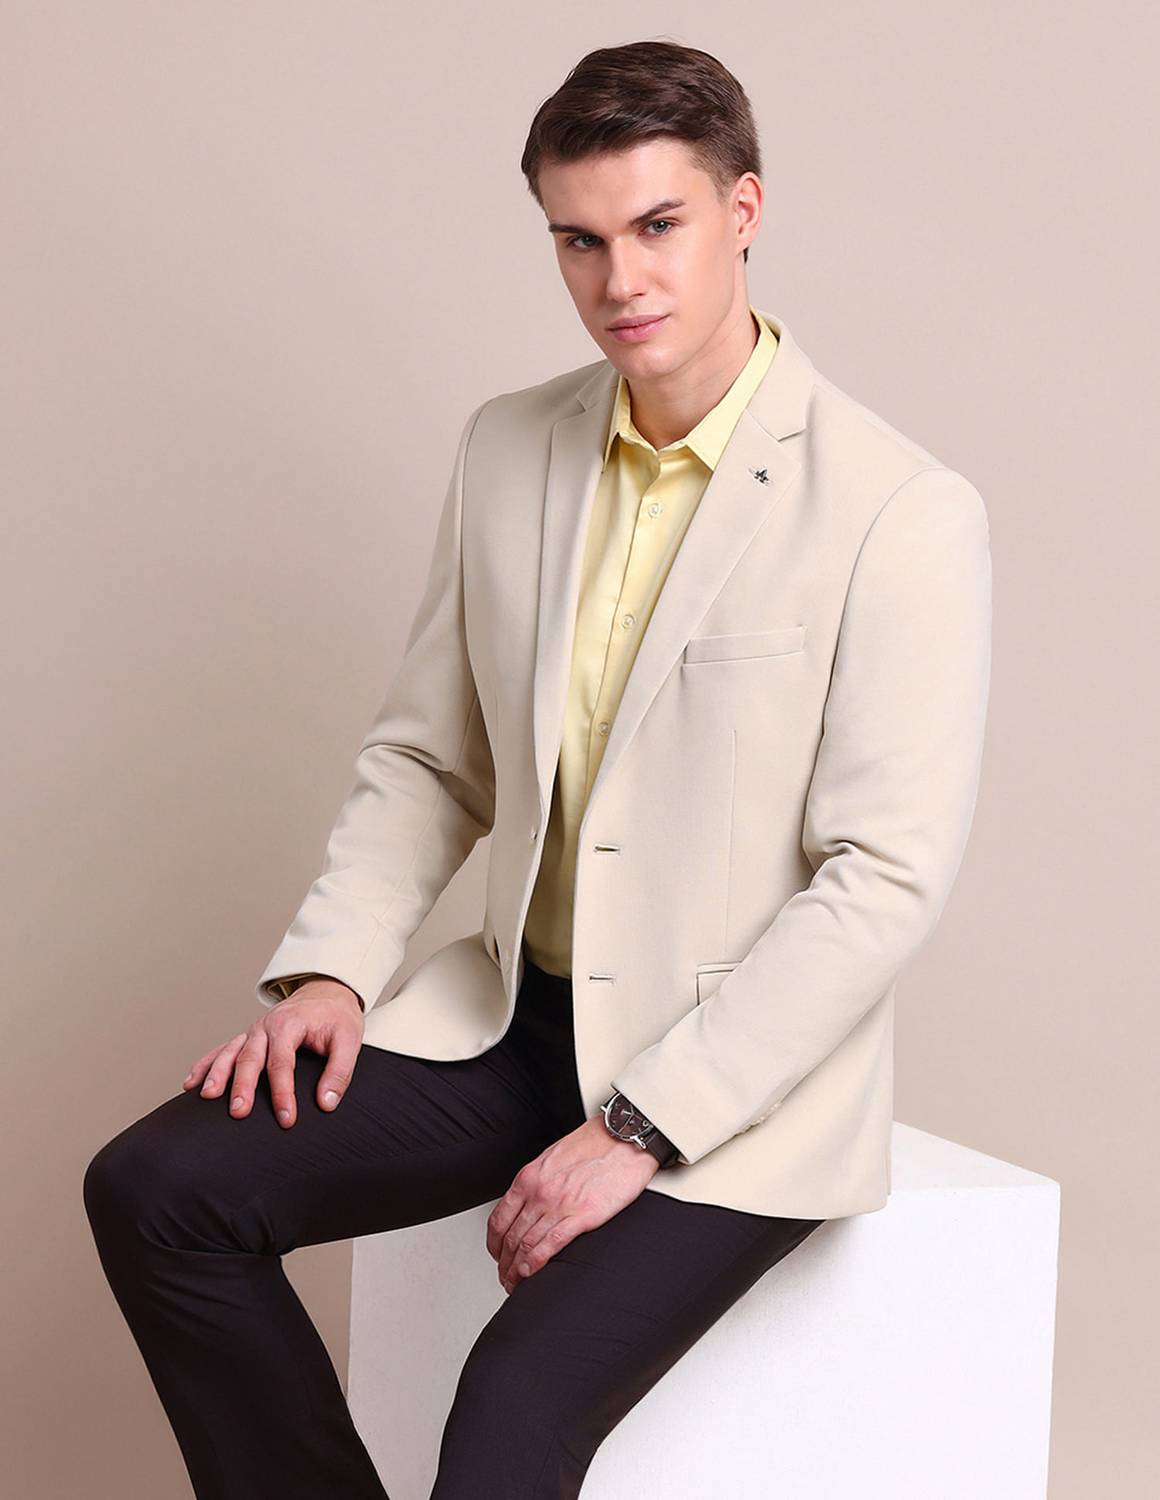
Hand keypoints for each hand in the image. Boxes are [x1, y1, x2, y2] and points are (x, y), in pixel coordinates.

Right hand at [182, 979, 364, 1126]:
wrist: (326, 992)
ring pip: (230, 1053)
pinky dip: (206, 1065)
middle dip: (242, 1086)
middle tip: (238, 1113)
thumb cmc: (337, 1017)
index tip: (286, 1118)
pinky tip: (191, 1083)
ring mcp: (253, 1031)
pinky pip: (222, 1050)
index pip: (282, 1063)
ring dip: (216, 1075)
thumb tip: (327, 1103)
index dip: (283, 1093)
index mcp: (289, 1025)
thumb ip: (340, 1071)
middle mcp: (266, 1026)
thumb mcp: (349, 1039)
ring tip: (207, 1097)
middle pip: (249, 1058)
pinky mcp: (248, 1037)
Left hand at [487, 1113, 658, 1293]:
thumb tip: (528, 1203)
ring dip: (516, 1270)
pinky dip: (536, 1264)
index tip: (497, 1256)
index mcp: (529, 1177)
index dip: (494, 1245)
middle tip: (506, 1277)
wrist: (623, 1137)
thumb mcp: (553, 1158)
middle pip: (510, 1238)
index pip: (499, 1219)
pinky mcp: (583, 1216)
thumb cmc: (594, 1144)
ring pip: (526, 1245)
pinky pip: (550, 1246)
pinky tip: (531, 1274)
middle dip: (504, 1264)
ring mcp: (559, 1204)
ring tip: (516, 1283)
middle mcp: (539, 1192)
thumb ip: (537, 1181)